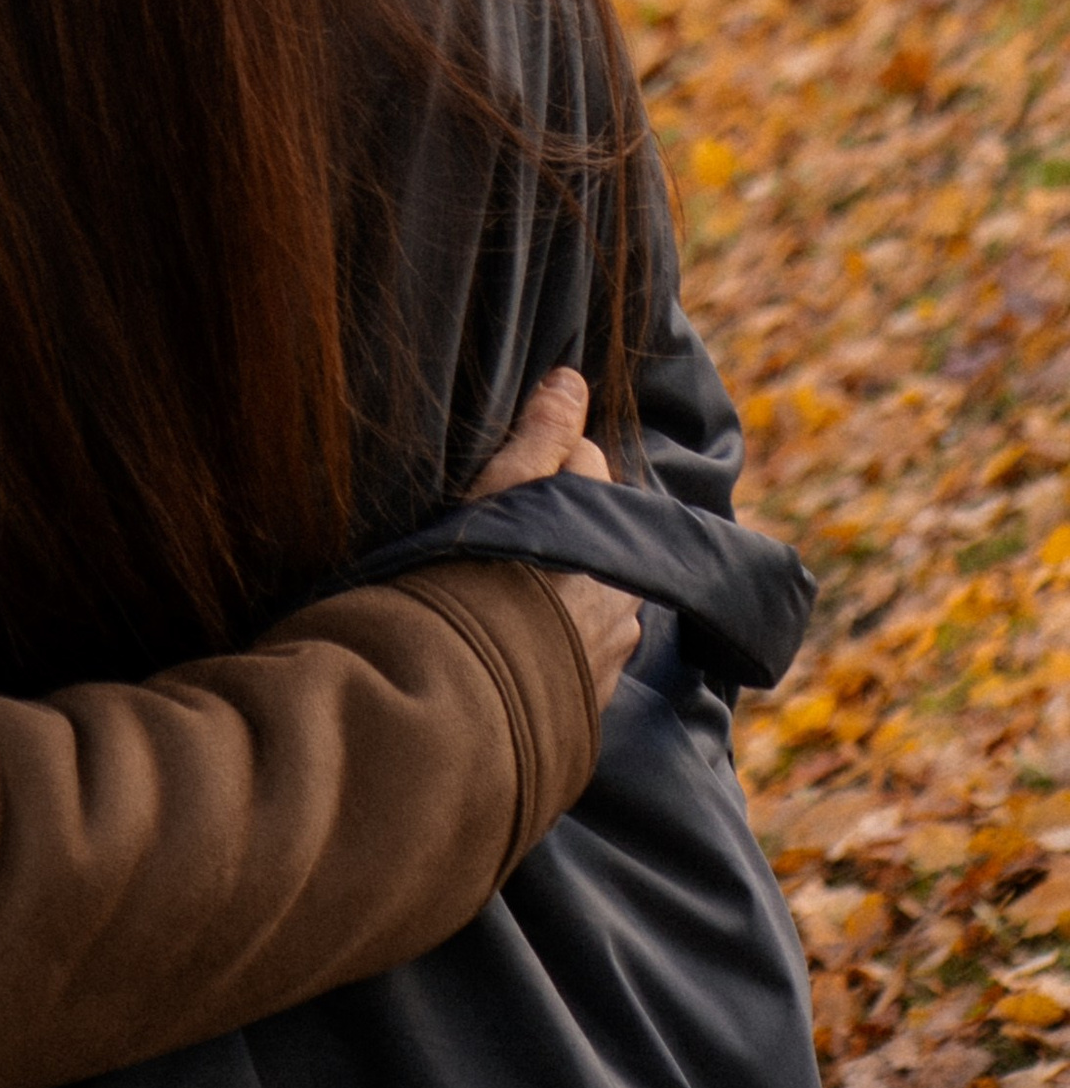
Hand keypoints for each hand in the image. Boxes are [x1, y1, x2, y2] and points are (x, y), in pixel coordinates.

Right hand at [468, 365, 638, 714]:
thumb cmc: (473, 585)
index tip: (503, 473)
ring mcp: (613, 650)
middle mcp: (622, 589)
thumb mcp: (499, 494)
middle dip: (562, 525)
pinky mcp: (594, 701)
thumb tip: (572, 378)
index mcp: (603, 531)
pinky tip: (517, 647)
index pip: (586, 464)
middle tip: (501, 535)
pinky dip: (558, 643)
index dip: (543, 458)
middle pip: (595, 530)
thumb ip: (539, 437)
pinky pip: (583, 654)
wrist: (465, 708)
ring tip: (508, 599)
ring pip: (595, 596)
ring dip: (564, 590)